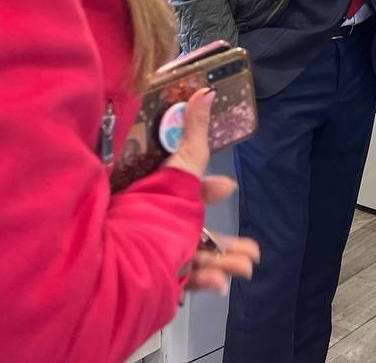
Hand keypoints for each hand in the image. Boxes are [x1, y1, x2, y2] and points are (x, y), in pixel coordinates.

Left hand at [164, 90, 261, 294]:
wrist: (123, 267)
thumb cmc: (155, 212)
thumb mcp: (181, 168)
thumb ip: (194, 133)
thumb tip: (205, 91)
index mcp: (158, 198)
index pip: (183, 190)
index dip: (208, 190)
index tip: (229, 188)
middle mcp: (155, 226)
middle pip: (194, 232)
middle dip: (227, 242)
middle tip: (252, 251)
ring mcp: (156, 256)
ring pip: (195, 260)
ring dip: (225, 262)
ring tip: (246, 268)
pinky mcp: (158, 283)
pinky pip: (183, 283)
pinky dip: (204, 282)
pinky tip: (219, 285)